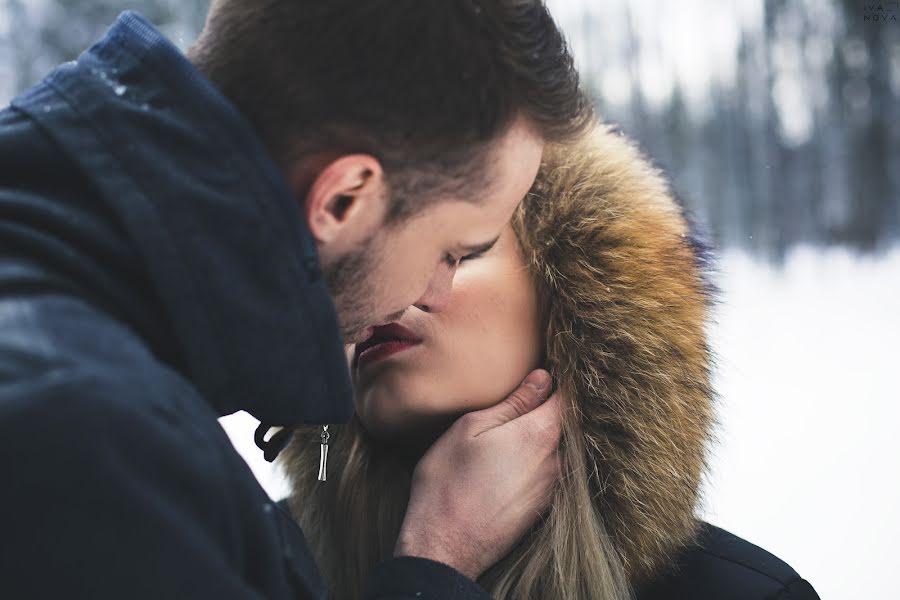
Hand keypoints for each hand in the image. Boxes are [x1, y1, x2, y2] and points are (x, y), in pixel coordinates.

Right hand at [394, 369, 560, 579]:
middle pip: (562, 422)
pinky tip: (505, 465)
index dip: (554, 381)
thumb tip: (543, 378)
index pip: (565, 395)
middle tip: (517, 400)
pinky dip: (532, 463)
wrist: (445, 546)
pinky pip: (546, 472)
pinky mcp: (542, 507)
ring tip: (505, 436)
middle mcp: (556, 460)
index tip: (539, 372)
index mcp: (540, 434)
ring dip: (536, 438)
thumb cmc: (449, 482)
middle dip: (544, 409)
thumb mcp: (471, 428)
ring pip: (554, 448)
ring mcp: (552, 487)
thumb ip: (513, 402)